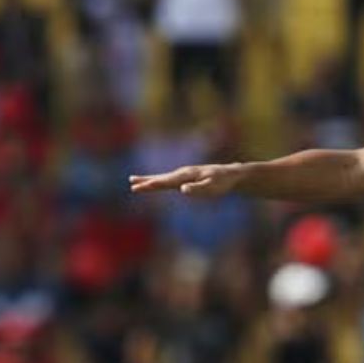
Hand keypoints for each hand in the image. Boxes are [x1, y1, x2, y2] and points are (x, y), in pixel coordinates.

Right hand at [129, 163, 244, 197]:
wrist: (232, 173)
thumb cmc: (223, 182)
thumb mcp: (212, 187)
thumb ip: (198, 188)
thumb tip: (183, 189)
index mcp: (186, 175)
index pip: (166, 181)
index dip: (153, 185)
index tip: (140, 187)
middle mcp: (183, 173)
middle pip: (161, 178)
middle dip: (146, 181)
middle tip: (131, 183)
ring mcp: (184, 174)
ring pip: (163, 177)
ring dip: (148, 179)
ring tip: (134, 180)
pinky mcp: (187, 177)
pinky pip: (168, 179)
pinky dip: (157, 180)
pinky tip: (153, 183)